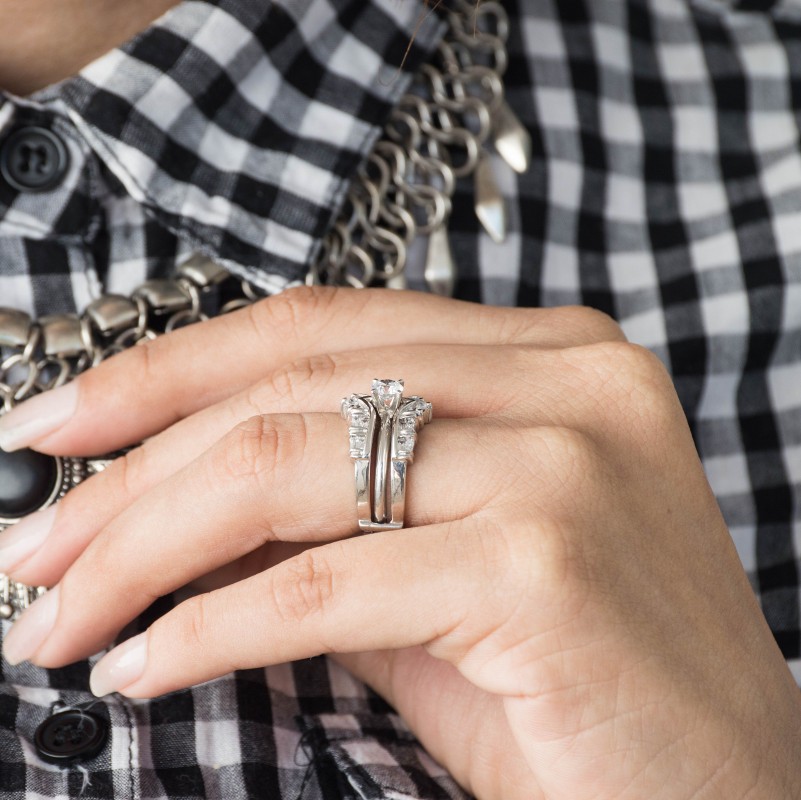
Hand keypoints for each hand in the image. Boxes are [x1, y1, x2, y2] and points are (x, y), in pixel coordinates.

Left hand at [0, 287, 798, 799]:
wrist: (727, 791)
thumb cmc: (577, 678)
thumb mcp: (442, 565)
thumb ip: (331, 513)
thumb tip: (173, 505)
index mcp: (550, 357)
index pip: (319, 328)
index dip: (171, 367)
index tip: (65, 424)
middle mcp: (566, 384)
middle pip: (290, 390)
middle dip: (132, 467)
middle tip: (36, 541)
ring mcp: (564, 463)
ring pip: (290, 468)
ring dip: (145, 543)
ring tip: (62, 610)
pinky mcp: (548, 564)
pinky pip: (327, 582)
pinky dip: (214, 626)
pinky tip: (148, 665)